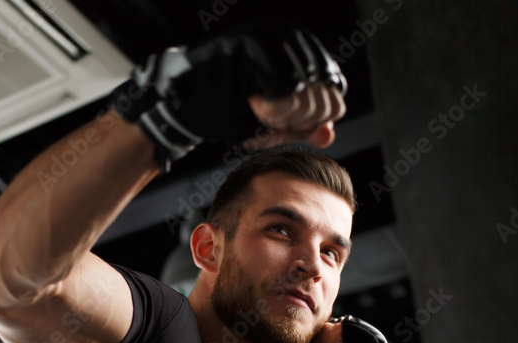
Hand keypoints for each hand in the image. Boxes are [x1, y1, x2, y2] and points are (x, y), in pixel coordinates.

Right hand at [110, 24, 346, 169]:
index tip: (290, 126)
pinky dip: (269, 113)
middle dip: (300, 120)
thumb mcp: (272, 122)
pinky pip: (280, 96)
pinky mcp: (251, 49)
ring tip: (259, 114)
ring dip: (283, 118)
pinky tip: (252, 106)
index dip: (317, 117)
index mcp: (298, 43)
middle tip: (270, 123)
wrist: (183, 101)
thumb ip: (303, 127)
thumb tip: (329, 134)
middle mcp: (287, 33)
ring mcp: (269, 39)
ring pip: (303, 96)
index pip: (334, 86)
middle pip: (323, 92)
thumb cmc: (227, 111)